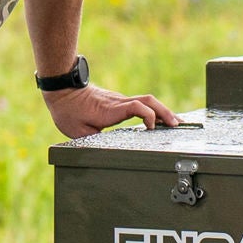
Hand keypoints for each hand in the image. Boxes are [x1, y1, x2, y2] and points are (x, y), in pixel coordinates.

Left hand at [45, 81, 180, 138]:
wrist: (64, 90)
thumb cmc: (69, 112)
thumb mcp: (78, 132)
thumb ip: (95, 141)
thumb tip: (107, 152)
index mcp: (110, 110)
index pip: (136, 106)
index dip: (148, 116)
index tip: (152, 128)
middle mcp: (119, 102)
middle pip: (149, 101)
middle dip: (165, 113)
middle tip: (178, 125)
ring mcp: (121, 100)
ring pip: (148, 100)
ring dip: (163, 111)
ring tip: (176, 123)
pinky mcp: (120, 101)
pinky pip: (142, 103)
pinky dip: (154, 110)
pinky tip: (160, 119)